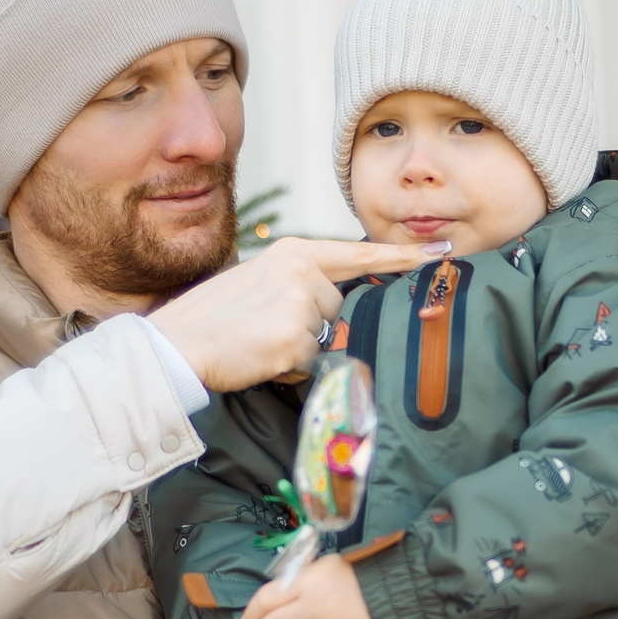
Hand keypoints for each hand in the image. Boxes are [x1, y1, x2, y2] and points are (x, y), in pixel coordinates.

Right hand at [150, 238, 438, 390]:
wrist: (175, 343)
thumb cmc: (214, 318)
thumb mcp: (258, 281)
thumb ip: (298, 284)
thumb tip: (334, 306)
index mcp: (293, 251)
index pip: (358, 254)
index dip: (402, 256)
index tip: (441, 251)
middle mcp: (301, 271)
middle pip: (339, 308)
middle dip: (314, 326)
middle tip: (266, 328)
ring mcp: (300, 304)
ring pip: (327, 337)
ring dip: (301, 348)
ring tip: (260, 341)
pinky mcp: (295, 339)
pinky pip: (311, 362)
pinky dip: (289, 367)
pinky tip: (259, 357)